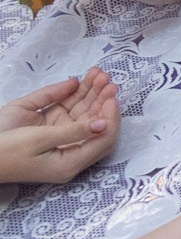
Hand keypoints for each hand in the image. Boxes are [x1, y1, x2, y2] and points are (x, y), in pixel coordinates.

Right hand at [0, 71, 119, 183]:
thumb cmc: (6, 150)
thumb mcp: (39, 139)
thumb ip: (72, 131)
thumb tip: (102, 124)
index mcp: (69, 164)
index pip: (102, 140)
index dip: (110, 117)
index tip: (112, 97)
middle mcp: (69, 155)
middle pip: (96, 126)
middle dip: (103, 102)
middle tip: (108, 81)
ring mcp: (61, 142)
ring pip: (84, 117)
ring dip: (92, 96)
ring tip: (98, 75)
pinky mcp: (51, 132)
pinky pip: (70, 114)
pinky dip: (77, 97)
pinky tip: (82, 82)